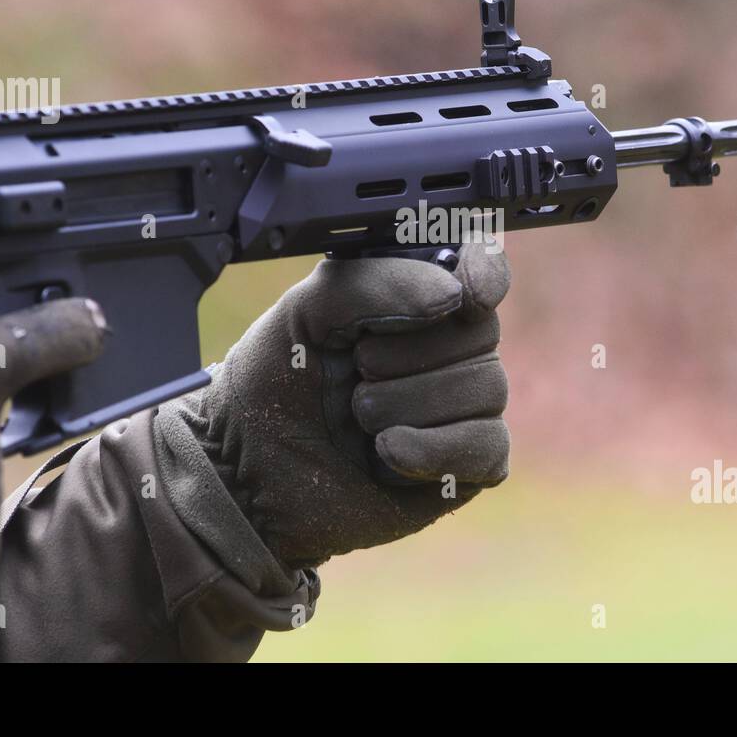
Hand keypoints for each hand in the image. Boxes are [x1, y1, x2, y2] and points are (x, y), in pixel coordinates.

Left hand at [158, 244, 510, 568]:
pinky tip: (387, 452)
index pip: (481, 268)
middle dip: (413, 353)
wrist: (247, 466)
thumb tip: (454, 296)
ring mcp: (460, 409)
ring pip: (487, 389)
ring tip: (359, 417)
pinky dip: (435, 448)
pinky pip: (488, 447)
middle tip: (358, 368)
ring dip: (411, 402)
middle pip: (483, 333)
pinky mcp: (463, 467)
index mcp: (415, 298)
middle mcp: (447, 349)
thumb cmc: (277, 382)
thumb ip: (374, 284)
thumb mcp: (307, 310)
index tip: (468, 289)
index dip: (485, 273)